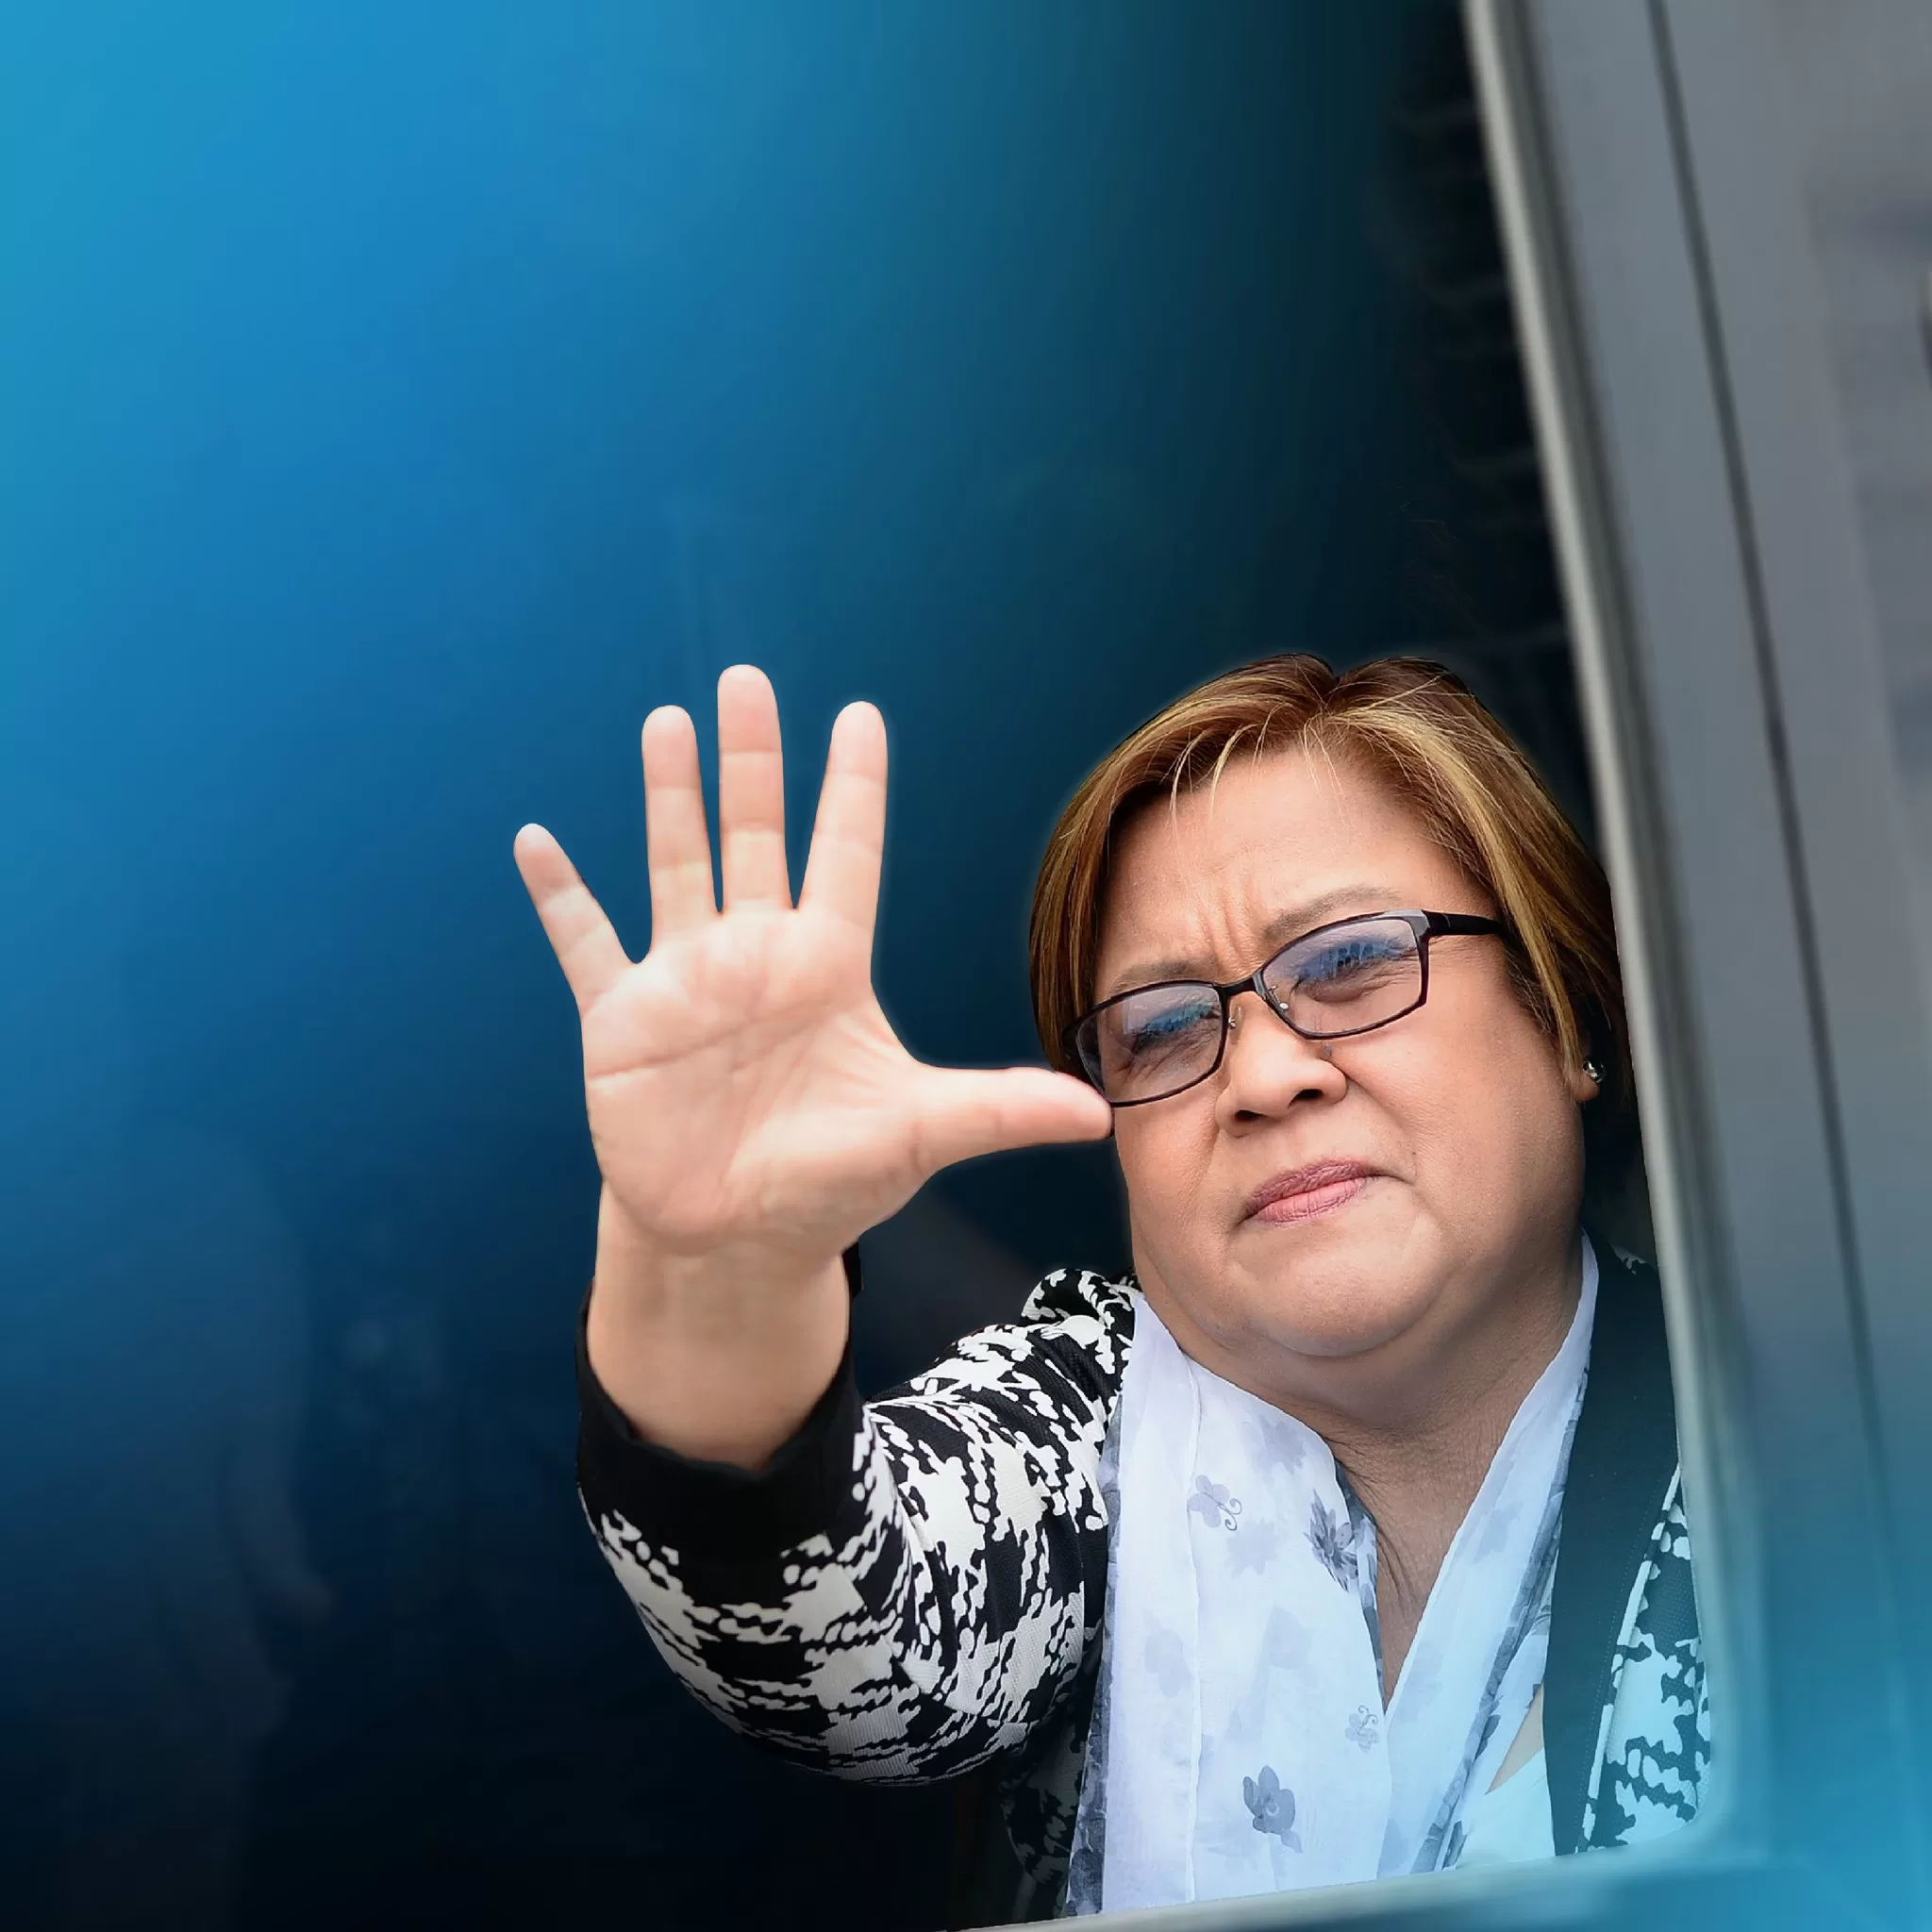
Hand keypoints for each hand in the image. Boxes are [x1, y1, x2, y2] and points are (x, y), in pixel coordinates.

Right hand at [514, 666, 1110, 1461]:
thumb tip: (1100, 1116)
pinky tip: (537, 841)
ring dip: (668, 797)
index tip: (859, 716)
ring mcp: (685, 981)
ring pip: (675, 866)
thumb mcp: (916, 1135)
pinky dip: (560, 897)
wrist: (735, 1240)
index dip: (852, 788)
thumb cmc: (830, 1181)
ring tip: (668, 722)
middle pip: (754, 836)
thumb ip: (995, 1111)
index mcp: (827, 966)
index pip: (846, 855)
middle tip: (748, 681)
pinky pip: (585, 944)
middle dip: (751, 762)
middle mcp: (756, 955)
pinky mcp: (622, 1021)